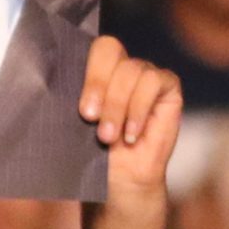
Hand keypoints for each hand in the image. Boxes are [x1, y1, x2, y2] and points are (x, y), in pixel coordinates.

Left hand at [80, 36, 181, 197]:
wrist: (120, 181)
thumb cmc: (95, 154)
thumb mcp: (76, 125)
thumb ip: (74, 101)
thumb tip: (60, 87)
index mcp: (95, 69)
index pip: (90, 47)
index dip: (86, 71)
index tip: (83, 110)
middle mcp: (121, 67)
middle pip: (109, 48)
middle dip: (97, 83)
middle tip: (89, 117)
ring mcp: (145, 75)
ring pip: (131, 69)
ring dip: (118, 104)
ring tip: (109, 136)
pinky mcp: (168, 87)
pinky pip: (154, 81)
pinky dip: (139, 108)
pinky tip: (131, 134)